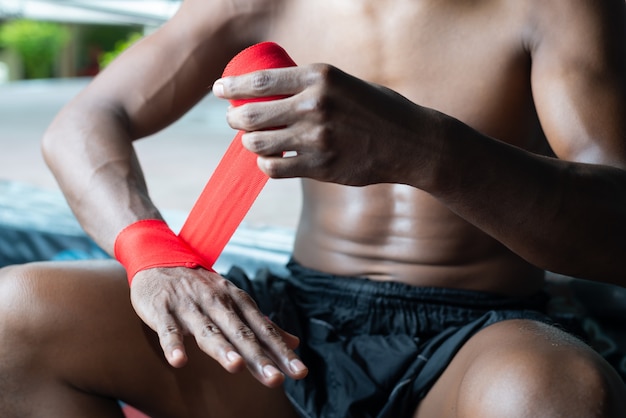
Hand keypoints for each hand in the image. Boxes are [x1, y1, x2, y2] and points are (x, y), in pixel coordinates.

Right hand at [129, 266, 307, 386]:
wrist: (161, 260)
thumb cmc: (203, 288)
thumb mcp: (235, 300)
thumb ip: (263, 324)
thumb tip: (295, 342)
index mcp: (238, 302)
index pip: (264, 330)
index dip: (282, 351)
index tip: (300, 372)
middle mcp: (218, 303)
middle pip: (241, 333)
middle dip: (259, 356)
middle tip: (276, 380)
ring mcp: (190, 306)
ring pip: (208, 330)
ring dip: (222, 348)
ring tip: (237, 367)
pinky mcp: (162, 310)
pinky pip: (168, 329)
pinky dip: (173, 344)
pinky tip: (178, 361)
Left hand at [213, 64, 442, 187]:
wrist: (412, 142)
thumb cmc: (378, 110)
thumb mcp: (344, 84)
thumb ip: (309, 88)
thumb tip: (270, 96)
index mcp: (319, 76)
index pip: (260, 81)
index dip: (232, 86)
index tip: (219, 89)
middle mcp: (314, 105)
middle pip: (251, 115)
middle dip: (235, 119)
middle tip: (235, 120)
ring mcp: (316, 138)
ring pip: (258, 144)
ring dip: (250, 143)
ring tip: (254, 142)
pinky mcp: (321, 166)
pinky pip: (274, 168)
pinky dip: (266, 165)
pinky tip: (271, 161)